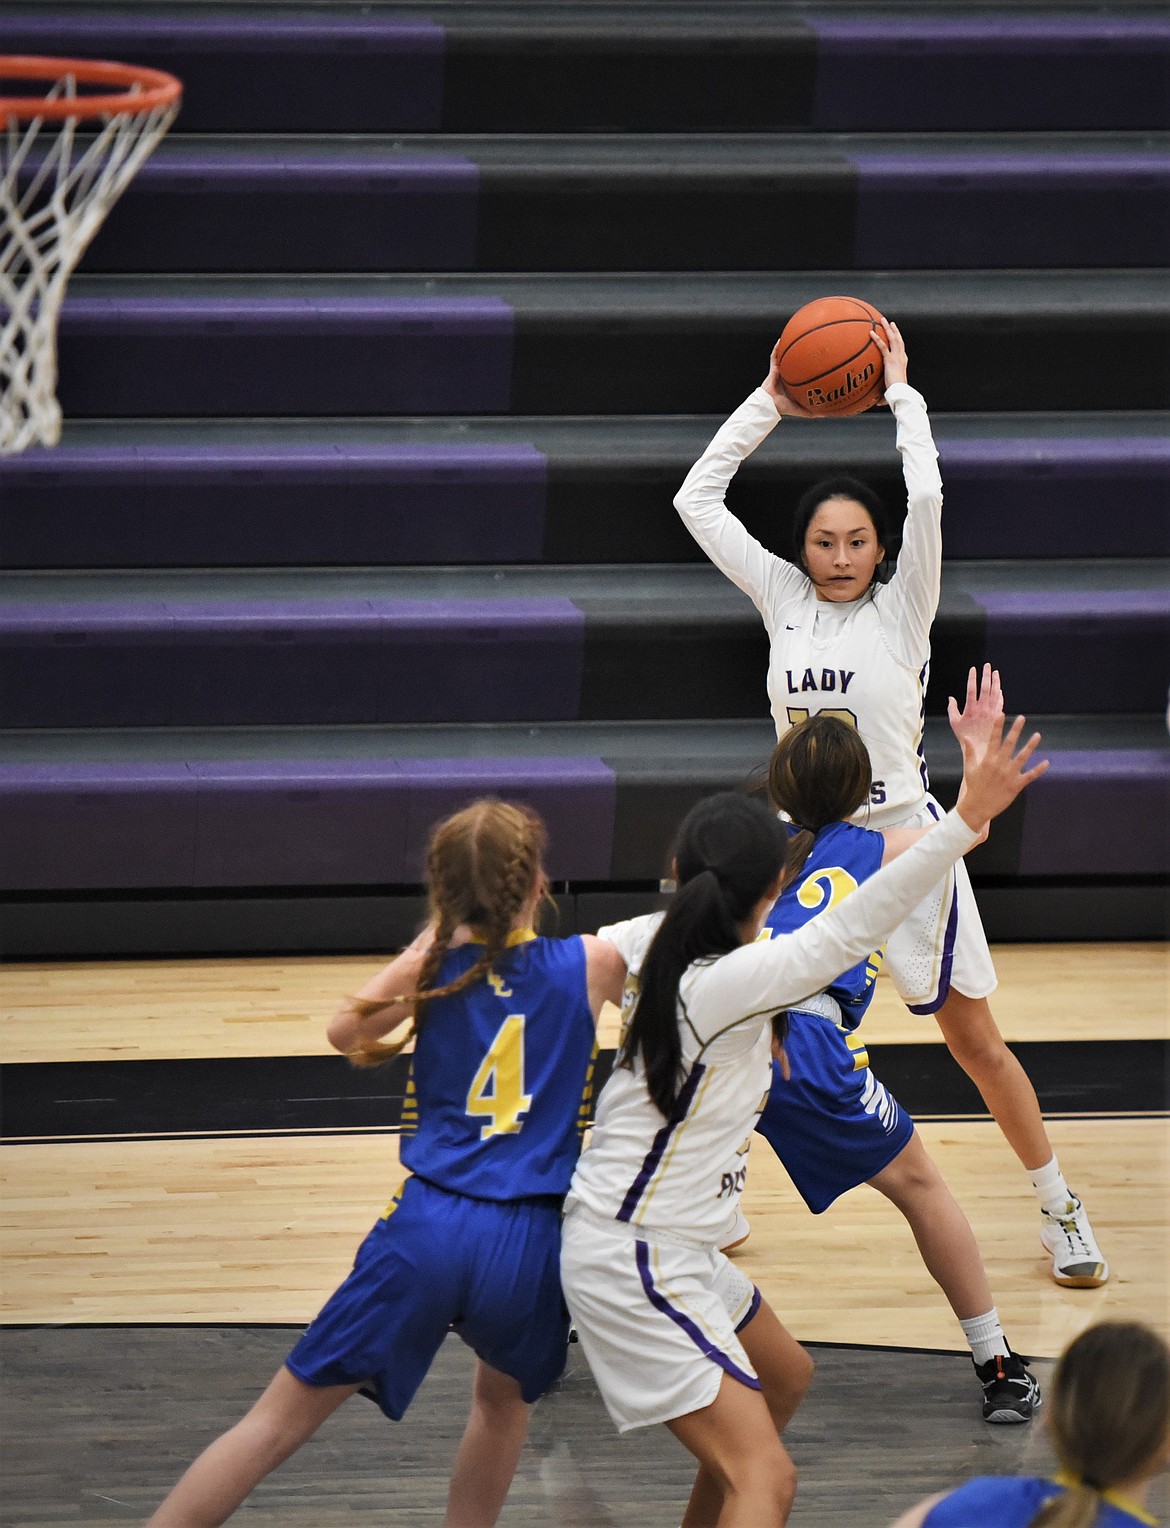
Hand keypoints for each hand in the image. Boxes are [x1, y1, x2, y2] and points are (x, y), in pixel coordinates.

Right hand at [762, 341, 822, 418]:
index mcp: (796, 383)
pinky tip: (781, 340)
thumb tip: (829, 414)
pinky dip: (776, 348)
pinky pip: (774, 357)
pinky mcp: (773, 369)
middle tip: (813, 345)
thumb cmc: (784, 408)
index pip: (804, 373)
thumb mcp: (802, 410)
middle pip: (797, 362)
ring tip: (795, 336)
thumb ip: (814, 412)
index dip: (812, 367)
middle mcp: (789, 375)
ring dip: (789, 348)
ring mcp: (781, 371)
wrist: (770, 405)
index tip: (822, 360)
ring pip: (786, 357)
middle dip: (803, 354)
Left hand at [871, 318, 907, 399]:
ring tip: (882, 320)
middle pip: (898, 339)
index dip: (898, 340)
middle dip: (894, 330)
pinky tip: (870, 332)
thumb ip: (882, 394)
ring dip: (887, 328)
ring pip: (893, 338)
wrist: (899, 393)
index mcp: (902, 362)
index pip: (900, 348)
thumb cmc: (896, 394)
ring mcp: (896, 357)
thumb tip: (876, 403)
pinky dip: (877, 338)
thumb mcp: (889, 392)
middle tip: (889, 323)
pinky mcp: (890, 359)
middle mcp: (901, 357)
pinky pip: (882, 346)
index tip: (894, 334)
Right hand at [948, 664, 1003, 760]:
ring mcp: (991, 712)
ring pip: (995, 693)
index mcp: (971, 708)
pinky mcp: (998, 716)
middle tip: (987, 666)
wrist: (980, 749)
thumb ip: (952, 709)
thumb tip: (951, 698)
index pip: (972, 688)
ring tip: (995, 673)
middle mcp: (982, 708)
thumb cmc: (965, 737)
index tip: (973, 669)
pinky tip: (1000, 689)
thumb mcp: (954, 723)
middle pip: (985, 687)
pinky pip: (1000, 702)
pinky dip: (1000, 694)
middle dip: (986, 675)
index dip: (972, 678)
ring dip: (996, 682)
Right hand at [956, 714, 1047, 833]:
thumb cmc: (973, 788)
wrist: (977, 807)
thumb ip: (969, 753)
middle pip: (1009, 743)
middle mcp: (1000, 765)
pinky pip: (1030, 775)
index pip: (993, 739)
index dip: (998, 726)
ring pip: (1023, 757)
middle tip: (1022, 718)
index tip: (1001, 714)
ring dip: (1030, 745)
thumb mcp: (969, 769)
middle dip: (1016, 730)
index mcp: (988, 760)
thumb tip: (967, 738)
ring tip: (1037, 735)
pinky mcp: (1017, 785)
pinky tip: (1046, 762)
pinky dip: (1039, 769)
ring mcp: (1009, 774)